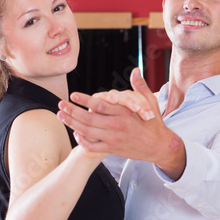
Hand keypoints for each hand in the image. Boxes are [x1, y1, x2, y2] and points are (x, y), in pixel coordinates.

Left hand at [59, 67, 185, 178]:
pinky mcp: (113, 149)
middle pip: (88, 118)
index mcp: (124, 112)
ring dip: (72, 124)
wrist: (159, 146)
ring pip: (87, 132)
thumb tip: (135, 70)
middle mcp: (117, 126)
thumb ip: (140, 86)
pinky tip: (75, 133)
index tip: (73, 95)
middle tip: (60, 105)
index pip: (100, 104)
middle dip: (71, 111)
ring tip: (61, 116)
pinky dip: (82, 141)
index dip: (84, 100)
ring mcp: (113, 139)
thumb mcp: (150, 102)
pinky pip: (92, 146)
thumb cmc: (153, 122)